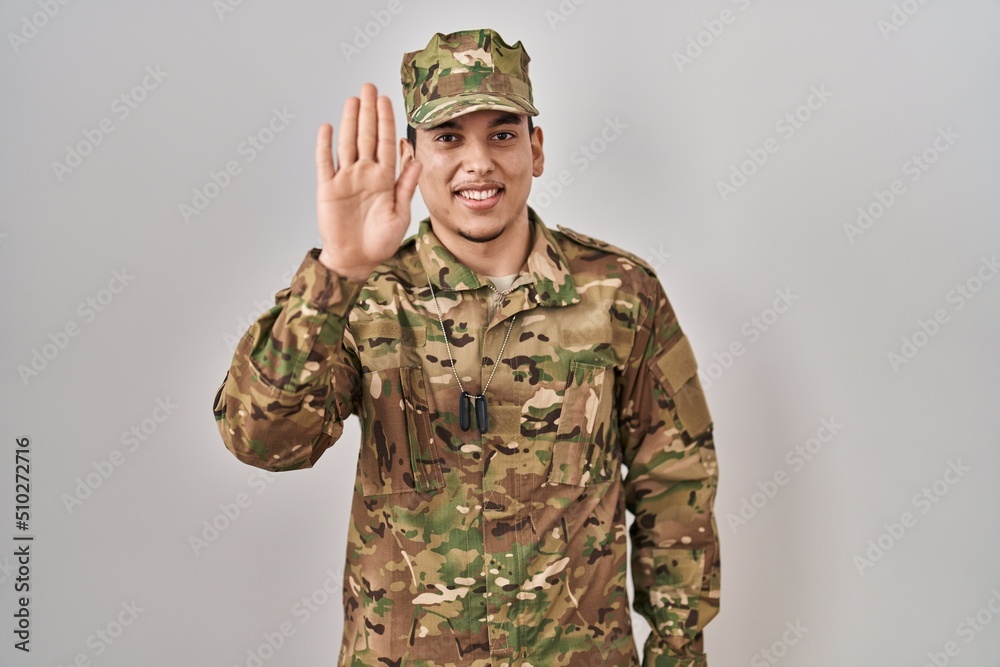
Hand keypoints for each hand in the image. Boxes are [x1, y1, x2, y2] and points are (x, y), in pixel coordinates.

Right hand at [314, 82, 420, 279]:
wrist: (358, 259)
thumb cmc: (382, 240)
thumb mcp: (400, 214)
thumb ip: (406, 186)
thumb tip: (416, 159)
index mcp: (384, 178)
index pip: (385, 142)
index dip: (385, 121)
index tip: (386, 100)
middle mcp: (365, 174)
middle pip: (366, 136)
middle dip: (368, 111)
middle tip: (369, 86)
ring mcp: (346, 179)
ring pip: (347, 143)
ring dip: (349, 121)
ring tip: (352, 100)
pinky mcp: (328, 189)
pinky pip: (326, 163)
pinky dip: (325, 146)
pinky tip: (327, 127)